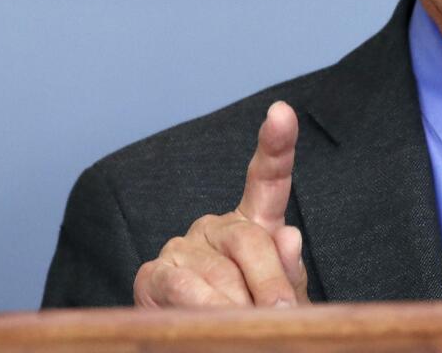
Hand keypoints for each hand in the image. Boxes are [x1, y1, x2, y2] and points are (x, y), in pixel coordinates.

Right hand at [133, 101, 309, 307]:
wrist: (207, 346)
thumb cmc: (254, 319)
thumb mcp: (282, 300)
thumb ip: (289, 272)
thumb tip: (289, 236)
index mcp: (255, 224)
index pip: (268, 178)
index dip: (276, 144)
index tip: (282, 112)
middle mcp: (217, 226)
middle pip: (250, 240)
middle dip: (269, 285)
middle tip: (280, 315)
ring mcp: (183, 246)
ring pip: (219, 273)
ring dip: (238, 308)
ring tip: (244, 326)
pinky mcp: (152, 274)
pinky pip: (183, 288)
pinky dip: (204, 309)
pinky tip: (209, 318)